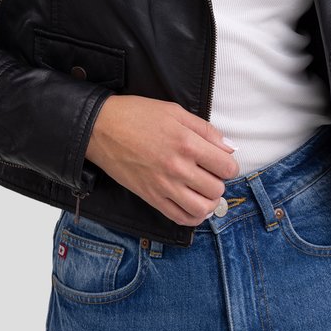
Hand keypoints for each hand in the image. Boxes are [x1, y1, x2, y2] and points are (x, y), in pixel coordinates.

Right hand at [85, 94, 238, 223]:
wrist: (101, 128)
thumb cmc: (137, 115)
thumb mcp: (175, 112)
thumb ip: (206, 130)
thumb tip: (228, 148)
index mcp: (186, 143)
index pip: (226, 166)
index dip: (229, 165)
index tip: (222, 162)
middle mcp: (177, 168)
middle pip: (216, 189)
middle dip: (219, 182)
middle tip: (210, 174)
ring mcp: (163, 186)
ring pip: (202, 209)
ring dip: (209, 201)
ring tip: (204, 190)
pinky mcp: (151, 198)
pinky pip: (180, 218)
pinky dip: (193, 216)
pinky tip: (193, 205)